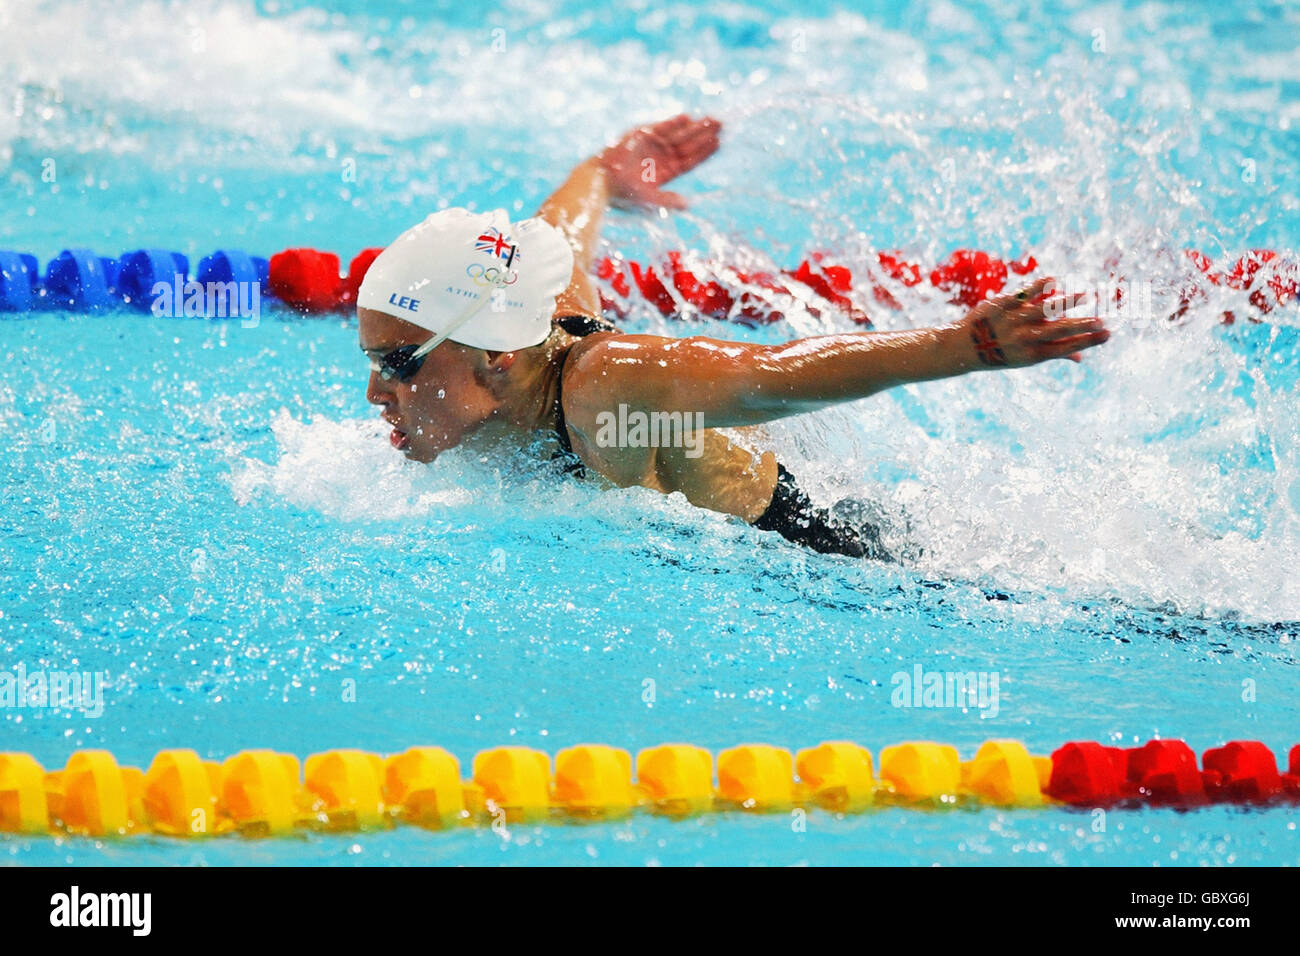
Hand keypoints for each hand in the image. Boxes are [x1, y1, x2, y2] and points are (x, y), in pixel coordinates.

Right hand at [598, 114, 721, 211]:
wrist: (601, 182)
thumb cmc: (623, 195)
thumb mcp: (649, 200)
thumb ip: (668, 201)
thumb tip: (687, 205)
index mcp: (665, 172)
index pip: (689, 160)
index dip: (704, 152)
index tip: (719, 143)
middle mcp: (660, 157)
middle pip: (688, 144)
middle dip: (704, 134)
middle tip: (722, 124)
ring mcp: (652, 145)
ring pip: (679, 134)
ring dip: (695, 126)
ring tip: (712, 119)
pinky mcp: (641, 135)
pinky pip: (661, 127)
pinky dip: (673, 122)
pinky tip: (688, 117)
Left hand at [961, 277, 1109, 367]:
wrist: (965, 347)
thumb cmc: (1002, 351)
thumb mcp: (1026, 357)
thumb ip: (1054, 353)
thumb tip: (1081, 357)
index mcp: (1034, 354)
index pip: (1066, 348)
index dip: (1088, 342)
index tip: (1107, 334)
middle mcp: (1025, 338)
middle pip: (1059, 331)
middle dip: (1083, 327)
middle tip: (1103, 321)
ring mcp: (1014, 320)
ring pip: (1044, 310)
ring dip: (1066, 302)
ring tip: (1085, 296)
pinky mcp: (1002, 305)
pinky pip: (1023, 294)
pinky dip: (1039, 287)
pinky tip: (1055, 281)